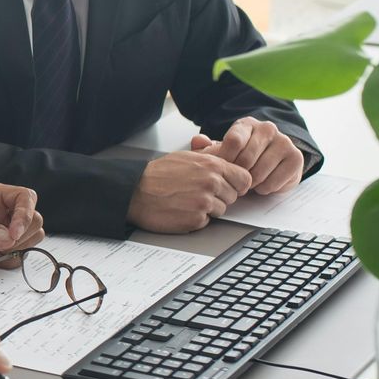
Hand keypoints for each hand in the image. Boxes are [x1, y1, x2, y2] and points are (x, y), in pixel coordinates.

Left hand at [0, 184, 44, 259]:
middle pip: (34, 221)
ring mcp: (6, 231)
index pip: (26, 198)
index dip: (25, 215)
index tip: (12, 234)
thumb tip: (5, 237)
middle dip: (20, 236)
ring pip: (32, 239)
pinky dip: (9, 260)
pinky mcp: (2, 248)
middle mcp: (5, 212)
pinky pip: (19, 256)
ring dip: (16, 249)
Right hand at [126, 151, 253, 232]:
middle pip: (233, 196)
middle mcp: (211, 182)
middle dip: (220, 197)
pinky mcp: (195, 220)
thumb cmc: (157, 174)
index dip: (236, 184)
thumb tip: (228, 157)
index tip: (227, 186)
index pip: (245, 179)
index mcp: (212, 165)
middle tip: (197, 193)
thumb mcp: (187, 156)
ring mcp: (204, 202)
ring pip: (221, 210)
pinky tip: (181, 210)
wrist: (134, 191)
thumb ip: (211, 157)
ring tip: (187, 201)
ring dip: (208, 209)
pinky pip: (206, 222)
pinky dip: (195, 219)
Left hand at [190, 117, 305, 195]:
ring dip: (250, 184)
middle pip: (246, 159)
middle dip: (237, 175)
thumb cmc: (243, 155)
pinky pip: (273, 182)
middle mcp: (267, 129)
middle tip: (234, 181)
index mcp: (246, 124)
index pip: (233, 141)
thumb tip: (197, 141)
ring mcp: (284, 142)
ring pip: (259, 173)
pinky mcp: (296, 158)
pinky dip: (264, 188)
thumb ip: (208, 148)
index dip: (225, 161)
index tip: (221, 171)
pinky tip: (262, 183)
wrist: (272, 161)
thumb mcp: (223, 151)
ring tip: (248, 182)